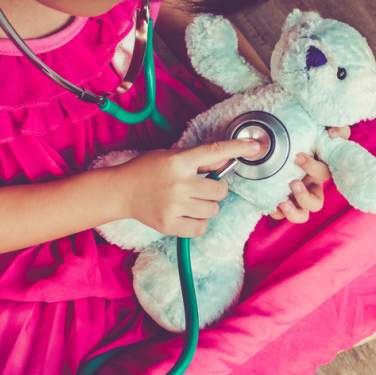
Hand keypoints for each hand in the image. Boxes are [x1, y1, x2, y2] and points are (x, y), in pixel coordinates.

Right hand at [117, 139, 260, 237]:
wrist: (121, 191)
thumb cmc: (146, 171)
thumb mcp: (170, 157)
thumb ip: (197, 160)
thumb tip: (225, 160)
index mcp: (179, 161)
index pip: (214, 152)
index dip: (237, 148)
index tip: (255, 146)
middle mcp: (178, 183)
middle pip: (220, 190)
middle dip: (216, 190)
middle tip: (202, 189)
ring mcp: (174, 206)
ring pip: (213, 210)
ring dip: (207, 207)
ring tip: (190, 202)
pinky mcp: (169, 224)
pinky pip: (201, 228)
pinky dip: (198, 223)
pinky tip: (187, 215)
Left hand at [269, 126, 350, 222]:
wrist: (282, 142)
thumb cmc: (306, 137)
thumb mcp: (321, 129)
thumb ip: (336, 129)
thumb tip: (334, 133)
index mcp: (321, 172)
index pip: (324, 174)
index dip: (313, 168)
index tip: (297, 157)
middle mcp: (311, 188)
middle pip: (316, 204)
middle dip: (304, 197)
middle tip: (292, 183)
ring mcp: (296, 198)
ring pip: (302, 215)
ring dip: (292, 212)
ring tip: (281, 202)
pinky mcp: (282, 200)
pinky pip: (281, 215)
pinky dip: (275, 213)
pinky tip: (270, 205)